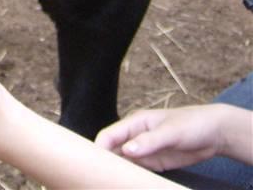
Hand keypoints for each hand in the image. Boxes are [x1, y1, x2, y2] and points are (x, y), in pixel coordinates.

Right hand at [96, 103, 249, 170]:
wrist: (214, 133)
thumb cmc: (191, 124)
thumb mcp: (171, 132)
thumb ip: (149, 141)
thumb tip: (127, 151)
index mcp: (135, 122)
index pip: (109, 135)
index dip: (98, 149)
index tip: (92, 167)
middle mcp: (135, 136)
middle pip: (112, 151)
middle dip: (105, 164)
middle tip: (99, 181)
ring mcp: (144, 150)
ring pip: (123, 163)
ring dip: (117, 173)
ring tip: (110, 185)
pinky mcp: (154, 162)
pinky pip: (137, 171)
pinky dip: (131, 178)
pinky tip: (127, 185)